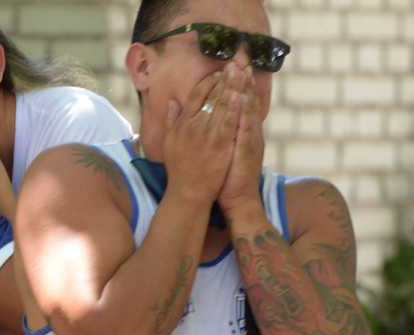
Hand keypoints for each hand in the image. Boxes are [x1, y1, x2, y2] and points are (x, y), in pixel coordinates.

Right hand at [162, 62, 246, 202]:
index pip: (196, 94)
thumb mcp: (170, 141)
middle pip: (210, 95)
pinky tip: (243, 94)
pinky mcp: (220, 144)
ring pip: (221, 104)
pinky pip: (230, 121)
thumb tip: (173, 102)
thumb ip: (172, 120)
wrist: (188, 192)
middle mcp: (193, 124)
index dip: (209, 80)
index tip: (219, 70)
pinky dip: (235, 106)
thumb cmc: (179, 169)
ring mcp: (207, 133)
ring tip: (241, 71)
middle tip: (235, 63)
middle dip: (224, 77)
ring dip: (232, 86)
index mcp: (183, 122)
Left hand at [218, 65, 265, 220]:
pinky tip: (243, 99)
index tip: (233, 62)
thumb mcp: (222, 149)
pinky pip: (247, 129)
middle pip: (247, 100)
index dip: (237, 82)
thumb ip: (218, 131)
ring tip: (244, 70)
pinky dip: (245, 113)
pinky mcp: (247, 152)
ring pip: (249, 111)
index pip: (240, 102)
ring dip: (247, 89)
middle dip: (244, 78)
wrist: (238, 201)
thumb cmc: (227, 176)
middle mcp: (249, 132)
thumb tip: (210, 116)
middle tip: (241, 56)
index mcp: (241, 131)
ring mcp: (250, 141)